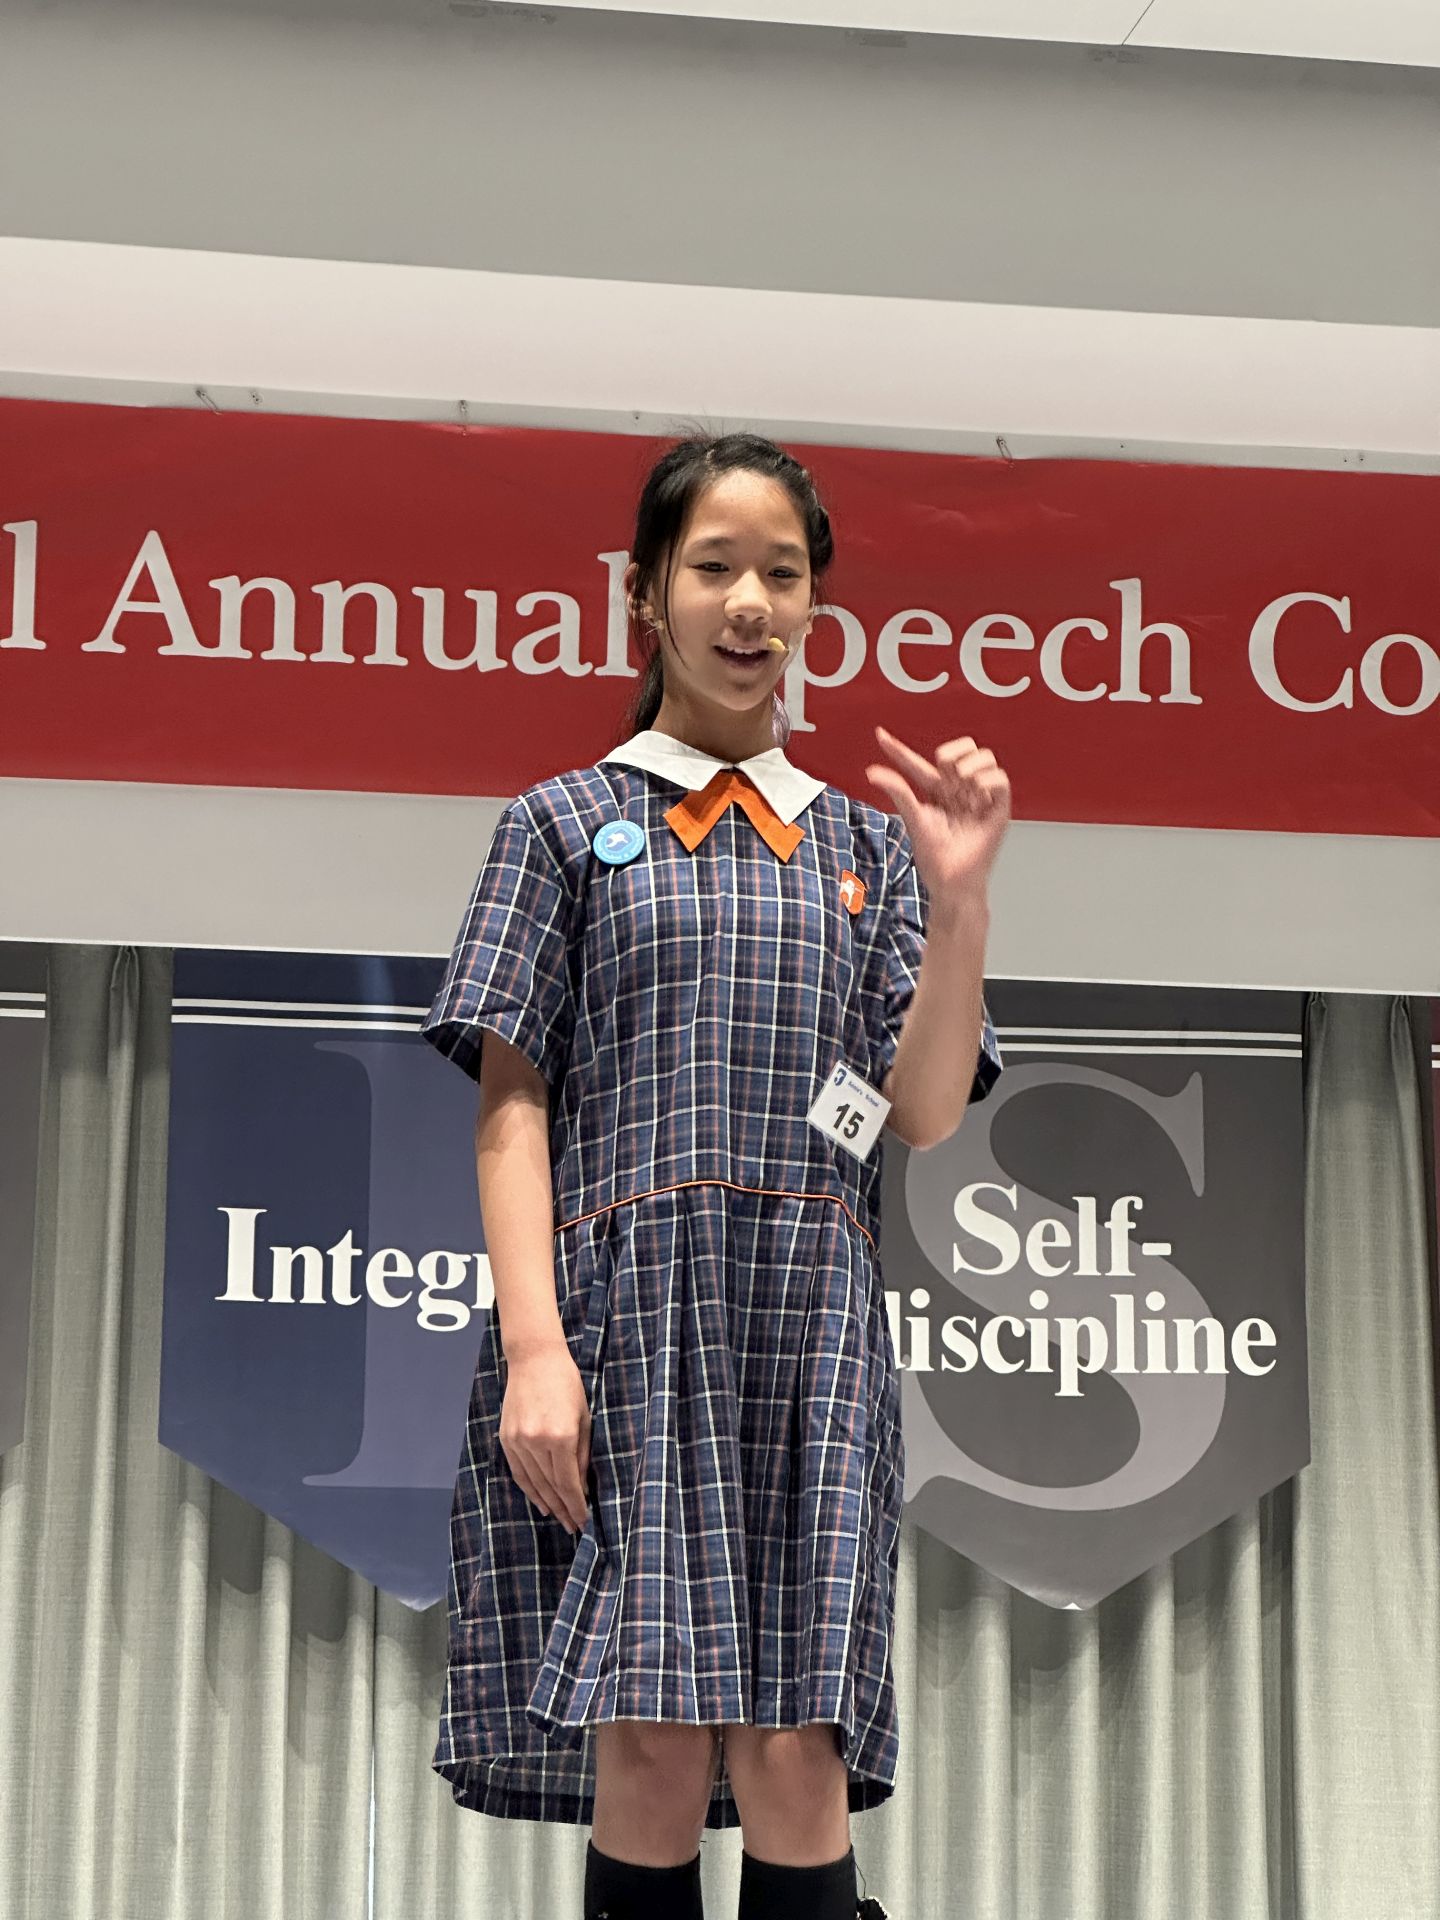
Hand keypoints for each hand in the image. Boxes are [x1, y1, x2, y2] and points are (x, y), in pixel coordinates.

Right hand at [498, 1343, 591, 1535]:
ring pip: (533, 1482)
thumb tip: (583, 1486)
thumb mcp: (585, 1418)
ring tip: (558, 1518)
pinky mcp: (506, 1438)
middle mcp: (537, 1441)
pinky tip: (539, 1501)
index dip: (576, 1504)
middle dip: (564, 1509)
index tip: (584, 1520)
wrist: (534, 1359)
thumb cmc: (567, 1385)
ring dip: (547, 1503)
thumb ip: (583, 1454)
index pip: (569, 1481)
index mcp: (562, 1435)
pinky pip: (518, 1471)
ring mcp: (518, 1441)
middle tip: (574, 1527)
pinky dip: (529, 1489)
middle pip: (551, 1486)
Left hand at [865, 724, 1010, 905]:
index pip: (916, 764)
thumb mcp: (914, 819)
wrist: (952, 881)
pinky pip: (1000, 778)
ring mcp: (979, 797)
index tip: (880, 736)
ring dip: (971, 765)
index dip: (899, 749)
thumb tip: (872, 772)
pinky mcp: (998, 807)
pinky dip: (988, 780)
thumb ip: (898, 792)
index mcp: (936, 791)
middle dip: (951, 753)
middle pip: (962, 748)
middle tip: (943, 773)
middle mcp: (959, 789)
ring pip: (984, 756)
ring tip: (962, 786)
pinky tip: (977, 794)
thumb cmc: (934, 858)